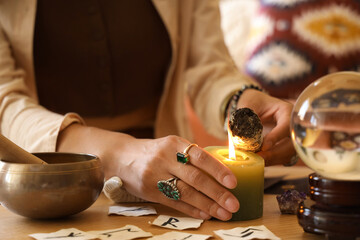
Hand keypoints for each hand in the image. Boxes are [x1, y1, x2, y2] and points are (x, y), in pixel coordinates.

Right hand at [57, 125, 239, 220]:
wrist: (122, 156)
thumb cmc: (154, 151)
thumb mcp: (171, 145)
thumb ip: (191, 156)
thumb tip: (222, 171)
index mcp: (174, 143)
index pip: (200, 156)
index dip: (217, 170)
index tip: (233, 183)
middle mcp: (164, 158)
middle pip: (195, 178)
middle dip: (217, 193)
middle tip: (233, 204)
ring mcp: (155, 175)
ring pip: (185, 192)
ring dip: (207, 205)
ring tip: (224, 213)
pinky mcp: (149, 190)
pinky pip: (174, 202)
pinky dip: (191, 209)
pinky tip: (205, 214)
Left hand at [237, 89, 295, 164]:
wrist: (256, 105)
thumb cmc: (253, 101)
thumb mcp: (248, 103)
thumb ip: (244, 116)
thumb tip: (238, 133)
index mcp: (286, 111)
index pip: (286, 125)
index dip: (276, 137)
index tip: (264, 146)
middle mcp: (292, 125)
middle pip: (291, 143)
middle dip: (274, 153)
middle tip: (258, 157)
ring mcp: (290, 137)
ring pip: (288, 153)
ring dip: (272, 159)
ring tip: (255, 160)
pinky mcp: (285, 147)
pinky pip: (282, 158)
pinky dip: (271, 161)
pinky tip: (258, 161)